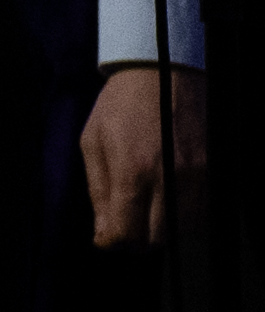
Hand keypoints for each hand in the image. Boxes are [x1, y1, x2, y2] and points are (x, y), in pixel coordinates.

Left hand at [89, 62, 208, 252]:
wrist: (165, 70)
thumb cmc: (120, 105)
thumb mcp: (93, 142)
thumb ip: (99, 191)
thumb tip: (104, 234)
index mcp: (133, 171)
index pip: (126, 234)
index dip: (113, 241)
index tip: (108, 235)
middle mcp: (170, 178)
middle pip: (157, 239)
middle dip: (138, 239)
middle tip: (127, 222)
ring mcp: (199, 176)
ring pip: (184, 229)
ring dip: (163, 227)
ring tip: (148, 203)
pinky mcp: (217, 170)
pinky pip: (203, 211)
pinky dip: (185, 213)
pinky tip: (170, 194)